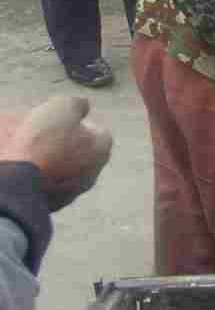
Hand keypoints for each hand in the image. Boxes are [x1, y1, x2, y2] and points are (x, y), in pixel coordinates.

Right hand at [1, 96, 111, 211]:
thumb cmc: (43, 141)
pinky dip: (41, 177)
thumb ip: (77, 104)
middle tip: (44, 136)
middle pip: (82, 152)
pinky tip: (27, 169)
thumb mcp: (62, 107)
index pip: (97, 130)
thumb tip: (83, 107)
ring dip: (53, 161)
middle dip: (66, 143)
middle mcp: (93, 173)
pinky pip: (49, 186)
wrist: (17, 181)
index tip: (60, 121)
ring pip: (66, 171)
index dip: (78, 122)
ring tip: (32, 153)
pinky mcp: (53, 205)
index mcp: (102, 149)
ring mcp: (73, 192)